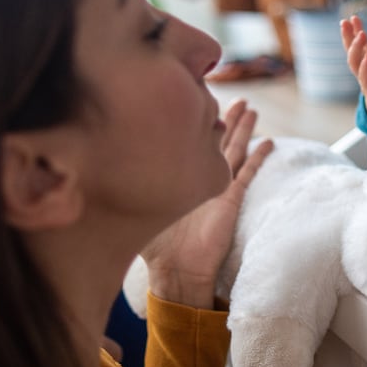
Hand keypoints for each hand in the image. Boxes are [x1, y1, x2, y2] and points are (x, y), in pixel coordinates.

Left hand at [140, 99, 273, 308]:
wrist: (176, 270)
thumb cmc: (152, 243)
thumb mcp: (133, 204)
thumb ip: (124, 182)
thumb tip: (98, 158)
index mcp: (178, 174)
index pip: (188, 139)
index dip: (192, 118)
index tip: (195, 96)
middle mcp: (198, 176)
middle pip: (216, 138)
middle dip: (225, 117)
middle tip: (236, 98)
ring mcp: (217, 186)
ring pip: (234, 148)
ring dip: (243, 128)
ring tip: (251, 109)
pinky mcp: (230, 199)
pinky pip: (247, 172)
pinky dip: (258, 157)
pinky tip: (268, 142)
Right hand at [339, 14, 366, 121]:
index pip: (361, 45)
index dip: (356, 31)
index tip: (353, 18)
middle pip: (352, 50)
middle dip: (347, 36)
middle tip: (344, 22)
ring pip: (354, 62)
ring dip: (355, 49)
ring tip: (361, 34)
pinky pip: (365, 78)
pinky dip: (365, 67)